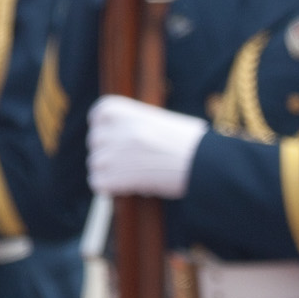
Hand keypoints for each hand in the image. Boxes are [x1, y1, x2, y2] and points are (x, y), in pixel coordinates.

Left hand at [87, 93, 206, 197]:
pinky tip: (127, 188)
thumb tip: (113, 141)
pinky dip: (109, 188)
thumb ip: (133, 124)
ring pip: (95, 164)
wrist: (203, 162)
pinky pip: (97, 183)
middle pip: (94, 142)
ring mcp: (113, 153)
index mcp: (122, 109)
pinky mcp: (115, 177)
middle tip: (130, 162)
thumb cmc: (188, 142)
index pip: (97, 116)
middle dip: (108, 153)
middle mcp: (115, 128)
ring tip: (132, 176)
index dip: (105, 129)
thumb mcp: (158, 120)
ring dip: (110, 172)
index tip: (117, 138)